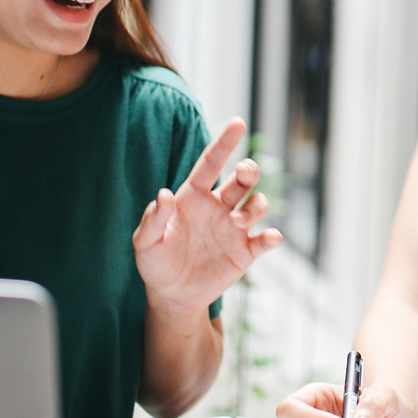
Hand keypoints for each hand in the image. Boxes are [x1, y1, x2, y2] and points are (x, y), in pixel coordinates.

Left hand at [132, 117, 282, 313]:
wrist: (172, 296)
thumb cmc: (156, 264)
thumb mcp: (145, 243)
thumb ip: (154, 220)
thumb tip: (164, 195)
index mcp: (193, 198)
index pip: (211, 163)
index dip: (224, 143)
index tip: (238, 122)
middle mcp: (218, 207)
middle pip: (242, 179)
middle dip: (249, 171)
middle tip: (244, 174)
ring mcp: (234, 229)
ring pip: (258, 203)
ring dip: (255, 206)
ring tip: (239, 221)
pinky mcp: (246, 252)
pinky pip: (266, 239)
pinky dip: (272, 237)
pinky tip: (269, 239)